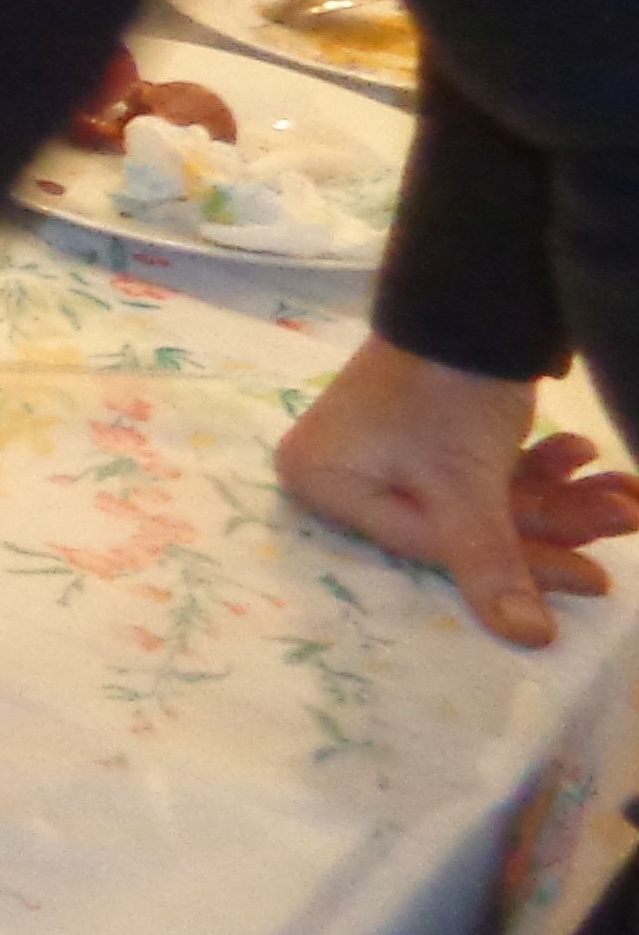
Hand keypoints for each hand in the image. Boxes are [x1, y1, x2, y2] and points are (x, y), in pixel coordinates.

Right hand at [278, 336, 638, 646]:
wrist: (467, 295)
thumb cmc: (443, 392)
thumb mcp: (468, 484)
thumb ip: (491, 563)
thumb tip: (528, 640)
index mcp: (326, 480)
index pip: (432, 547)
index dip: (520, 566)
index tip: (597, 576)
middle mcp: (347, 465)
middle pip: (465, 524)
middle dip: (555, 522)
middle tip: (623, 517)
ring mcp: (388, 445)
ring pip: (486, 497)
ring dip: (562, 496)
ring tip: (623, 490)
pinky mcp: (426, 426)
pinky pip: (485, 467)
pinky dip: (541, 465)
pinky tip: (585, 454)